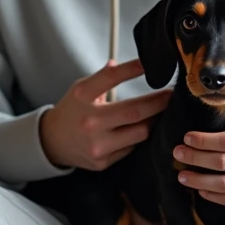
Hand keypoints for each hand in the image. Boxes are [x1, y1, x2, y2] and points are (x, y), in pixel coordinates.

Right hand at [40, 59, 171, 171]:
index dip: (132, 69)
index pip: (111, 77)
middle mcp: (90, 121)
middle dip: (158, 102)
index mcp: (82, 96)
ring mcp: (97, 144)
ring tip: (163, 112)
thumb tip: (132, 63)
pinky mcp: (103, 161)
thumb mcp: (82, 89)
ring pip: (139, 132)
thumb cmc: (72, 111)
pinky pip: (131, 147)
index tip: (150, 63)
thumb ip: (105, 77)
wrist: (51, 142)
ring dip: (154, 121)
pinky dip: (140, 137)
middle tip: (173, 94)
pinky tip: (146, 128)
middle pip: (135, 111)